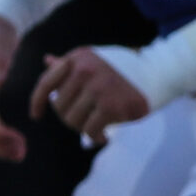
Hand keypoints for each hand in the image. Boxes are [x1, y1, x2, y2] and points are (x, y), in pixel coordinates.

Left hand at [30, 47, 151, 148]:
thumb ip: (69, 65)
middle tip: (86, 118)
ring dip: (83, 128)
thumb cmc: (123, 69)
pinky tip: (103, 136)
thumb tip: (47, 61)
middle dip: (70, 116)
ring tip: (95, 124)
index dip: (37, 102)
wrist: (159, 74)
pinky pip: (90, 130)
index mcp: (77, 58)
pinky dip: (95, 137)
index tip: (36, 115)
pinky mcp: (111, 106)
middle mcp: (85, 70)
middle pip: (59, 107)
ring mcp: (98, 88)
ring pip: (73, 121)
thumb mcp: (95, 60)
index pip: (46, 83)